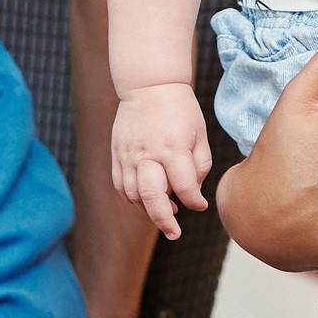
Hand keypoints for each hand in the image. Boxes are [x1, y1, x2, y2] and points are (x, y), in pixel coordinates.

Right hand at [112, 83, 211, 240]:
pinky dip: (131, 198)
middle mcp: (148, 154)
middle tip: (174, 233)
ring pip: (133, 196)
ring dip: (147, 211)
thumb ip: (200, 165)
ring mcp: (128, 155)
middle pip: (153, 198)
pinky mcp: (116, 154)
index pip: (184, 187)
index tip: (200, 205)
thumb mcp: (199, 134)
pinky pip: (120, 185)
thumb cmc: (180, 109)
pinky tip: (144, 200)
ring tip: (163, 214)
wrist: (149, 85)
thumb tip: (193, 192)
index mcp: (173, 148)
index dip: (195, 202)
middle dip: (165, 221)